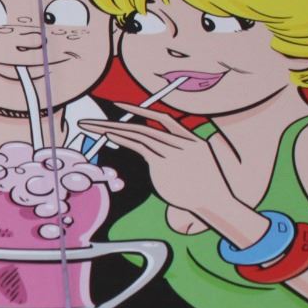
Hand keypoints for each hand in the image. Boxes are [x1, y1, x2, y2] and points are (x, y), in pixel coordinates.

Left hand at [76, 105, 233, 219]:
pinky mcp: (164, 164)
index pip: (163, 118)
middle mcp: (181, 141)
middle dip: (116, 121)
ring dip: (114, 130)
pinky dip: (124, 140)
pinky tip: (109, 136)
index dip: (141, 110)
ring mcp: (173, 151)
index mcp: (192, 138)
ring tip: (93, 127)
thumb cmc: (205, 188)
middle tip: (93, 121)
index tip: (120, 105)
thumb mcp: (197, 163)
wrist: (215, 201)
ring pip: (140, 135)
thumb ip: (179, 153)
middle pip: (145, 126)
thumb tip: (156, 150)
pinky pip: (140, 147)